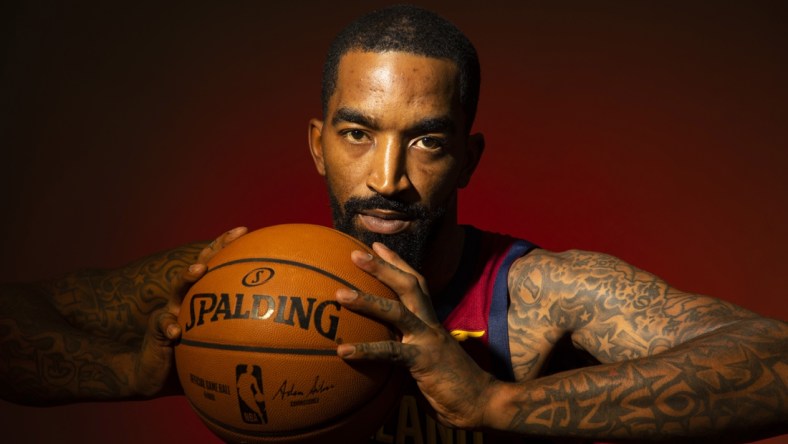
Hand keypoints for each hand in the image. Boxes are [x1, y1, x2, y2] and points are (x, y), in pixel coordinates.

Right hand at [130, 226, 247, 395]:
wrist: (158, 372)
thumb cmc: (196, 356)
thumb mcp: (221, 342)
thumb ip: (241, 332)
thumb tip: (277, 325)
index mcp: (203, 296)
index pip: (216, 264)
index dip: (227, 245)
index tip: (244, 231)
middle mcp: (186, 298)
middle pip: (199, 266)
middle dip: (213, 250)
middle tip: (231, 238)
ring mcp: (170, 310)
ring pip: (178, 289)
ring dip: (188, 277)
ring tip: (199, 271)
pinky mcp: (157, 329)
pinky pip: (161, 324)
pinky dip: (168, 326)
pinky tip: (176, 330)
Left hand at [335, 242, 496, 428]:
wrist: (482, 404)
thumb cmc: (453, 388)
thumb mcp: (424, 365)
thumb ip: (404, 355)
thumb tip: (376, 362)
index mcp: (431, 323)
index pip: (415, 284)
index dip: (397, 263)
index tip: (377, 246)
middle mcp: (430, 325)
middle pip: (408, 285)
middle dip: (382, 266)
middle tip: (355, 254)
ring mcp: (428, 341)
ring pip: (397, 311)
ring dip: (368, 300)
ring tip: (340, 294)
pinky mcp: (424, 361)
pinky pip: (391, 352)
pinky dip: (366, 350)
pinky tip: (343, 351)